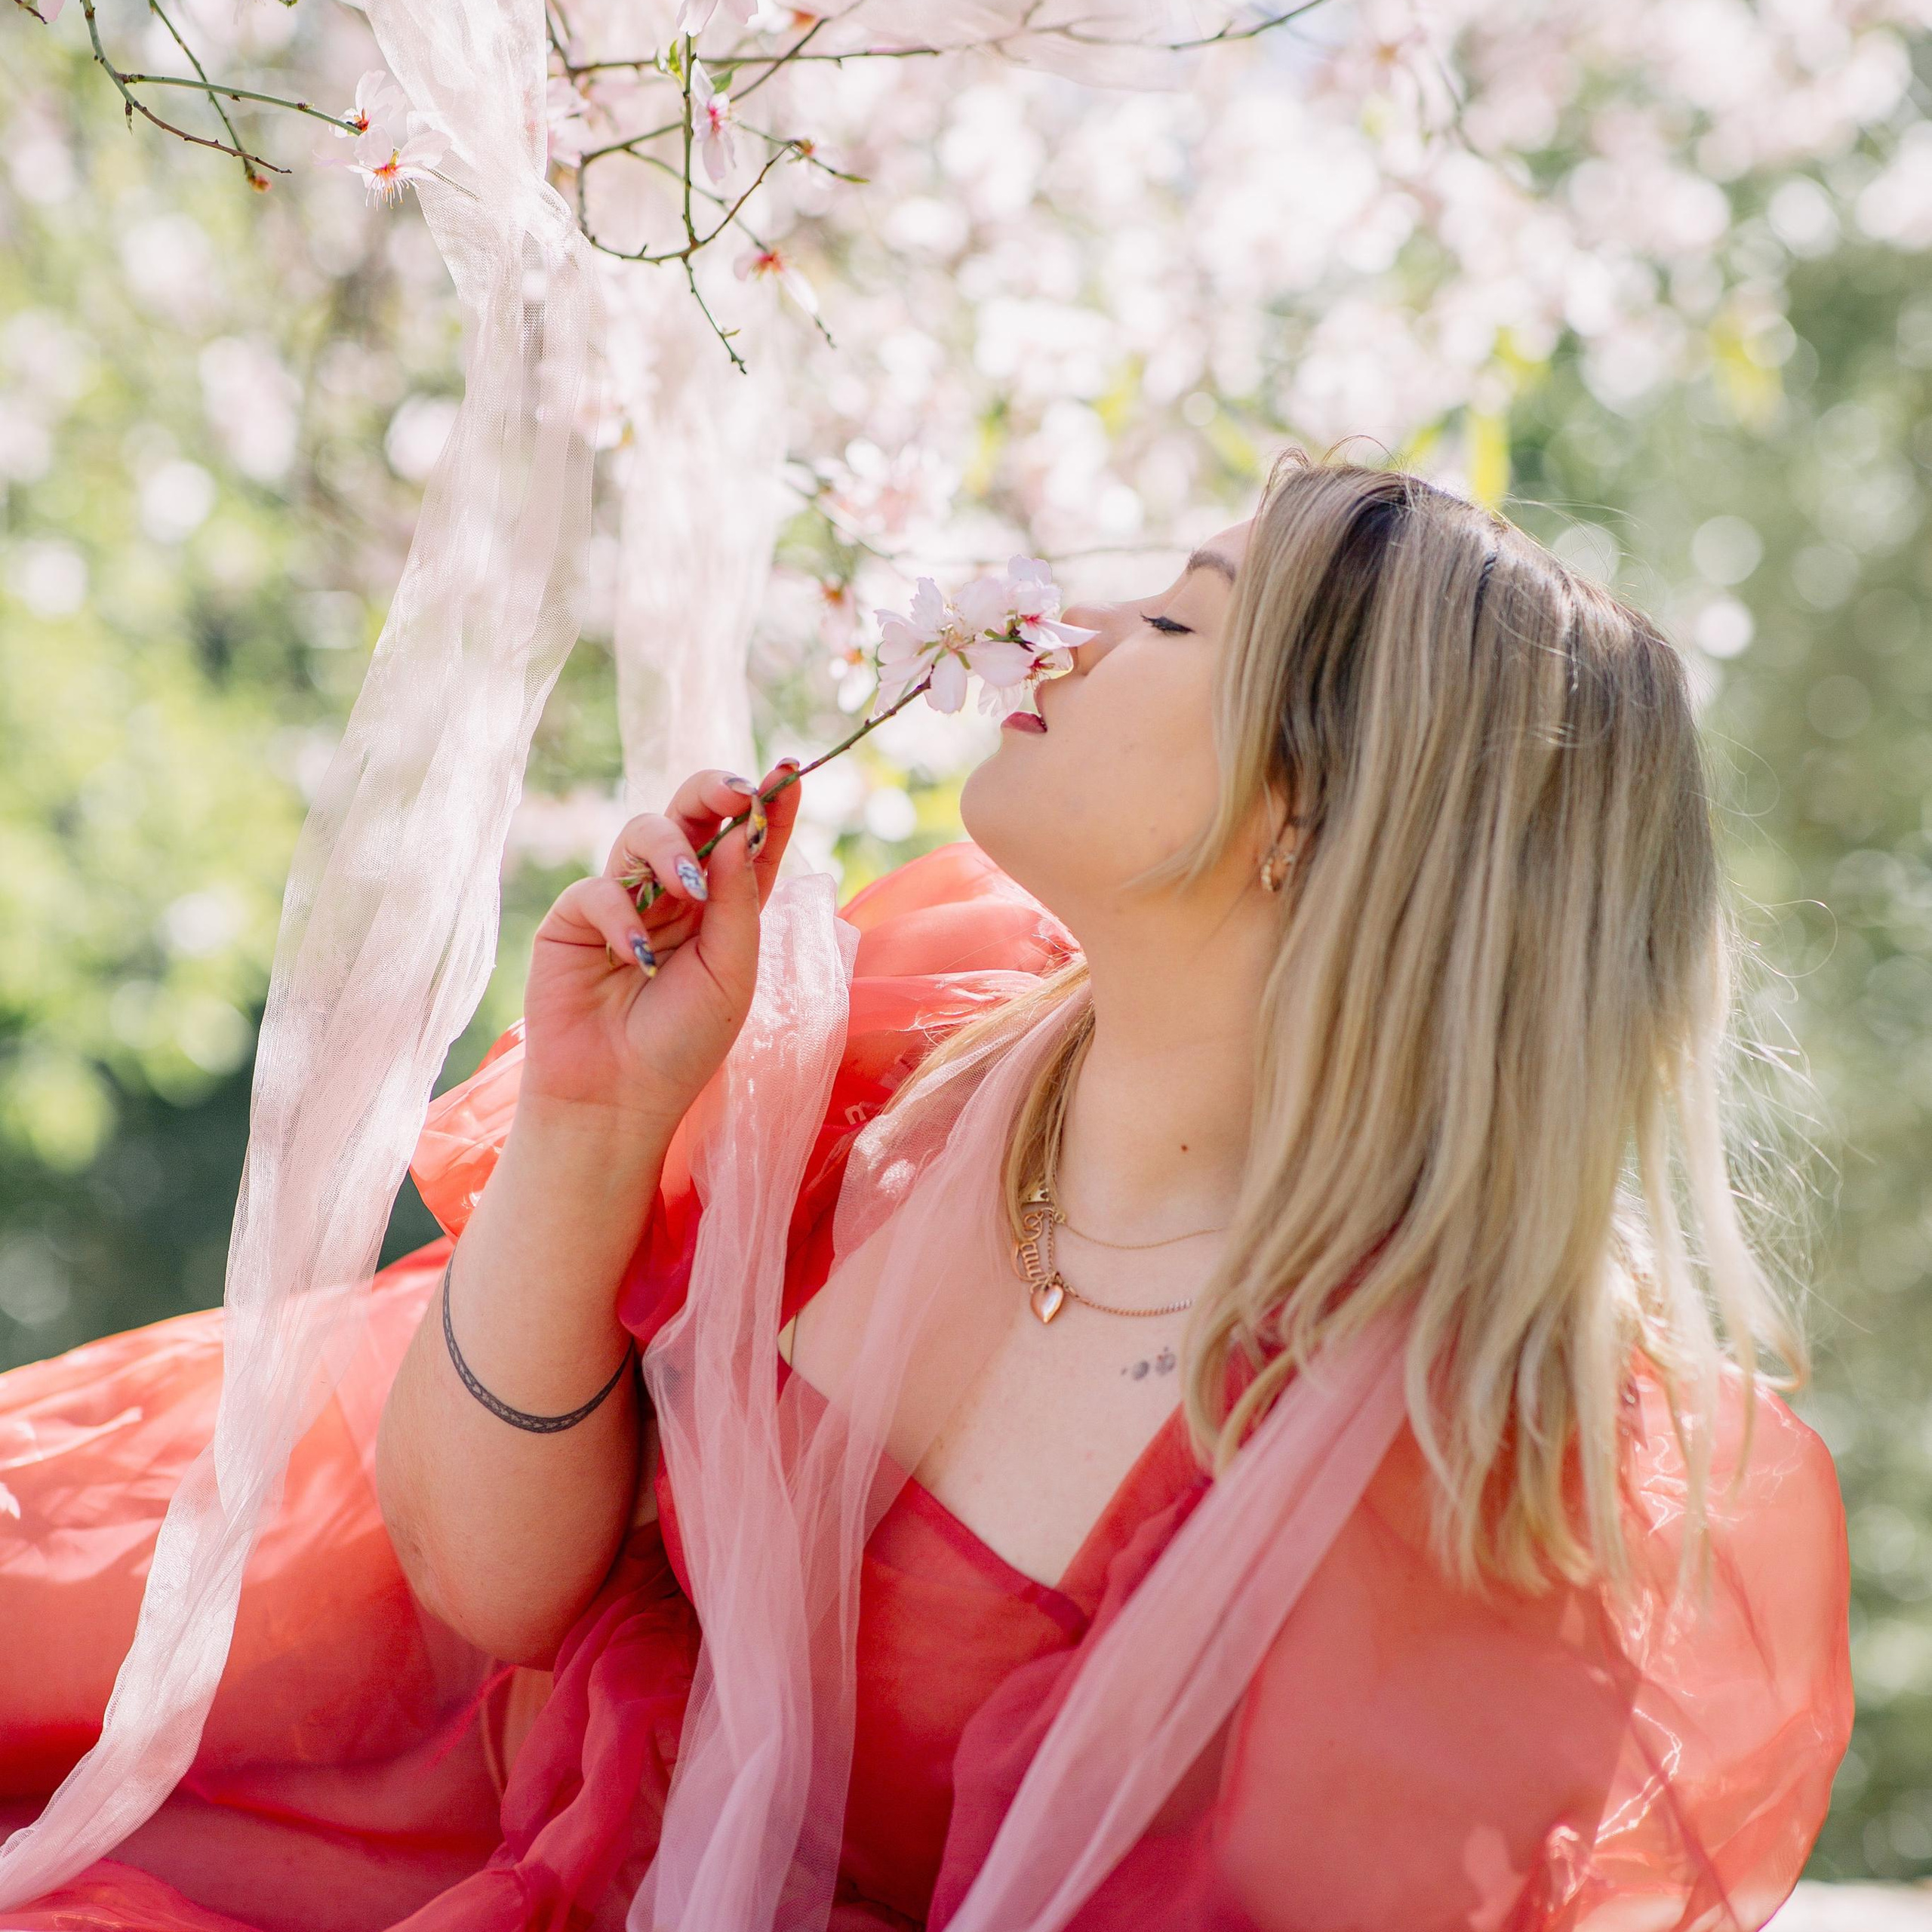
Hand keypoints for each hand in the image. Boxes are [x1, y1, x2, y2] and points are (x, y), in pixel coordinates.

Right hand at [519, 760, 803, 1138]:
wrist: (618, 1099)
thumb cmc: (684, 1045)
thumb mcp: (732, 973)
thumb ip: (738, 903)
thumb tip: (739, 832)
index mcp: (722, 909)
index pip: (746, 843)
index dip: (766, 805)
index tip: (788, 772)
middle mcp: (674, 896)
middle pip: (691, 817)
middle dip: (712, 793)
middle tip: (734, 791)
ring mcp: (623, 901)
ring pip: (643, 833)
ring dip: (671, 849)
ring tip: (688, 889)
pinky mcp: (574, 921)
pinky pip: (598, 888)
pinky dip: (619, 914)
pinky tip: (633, 959)